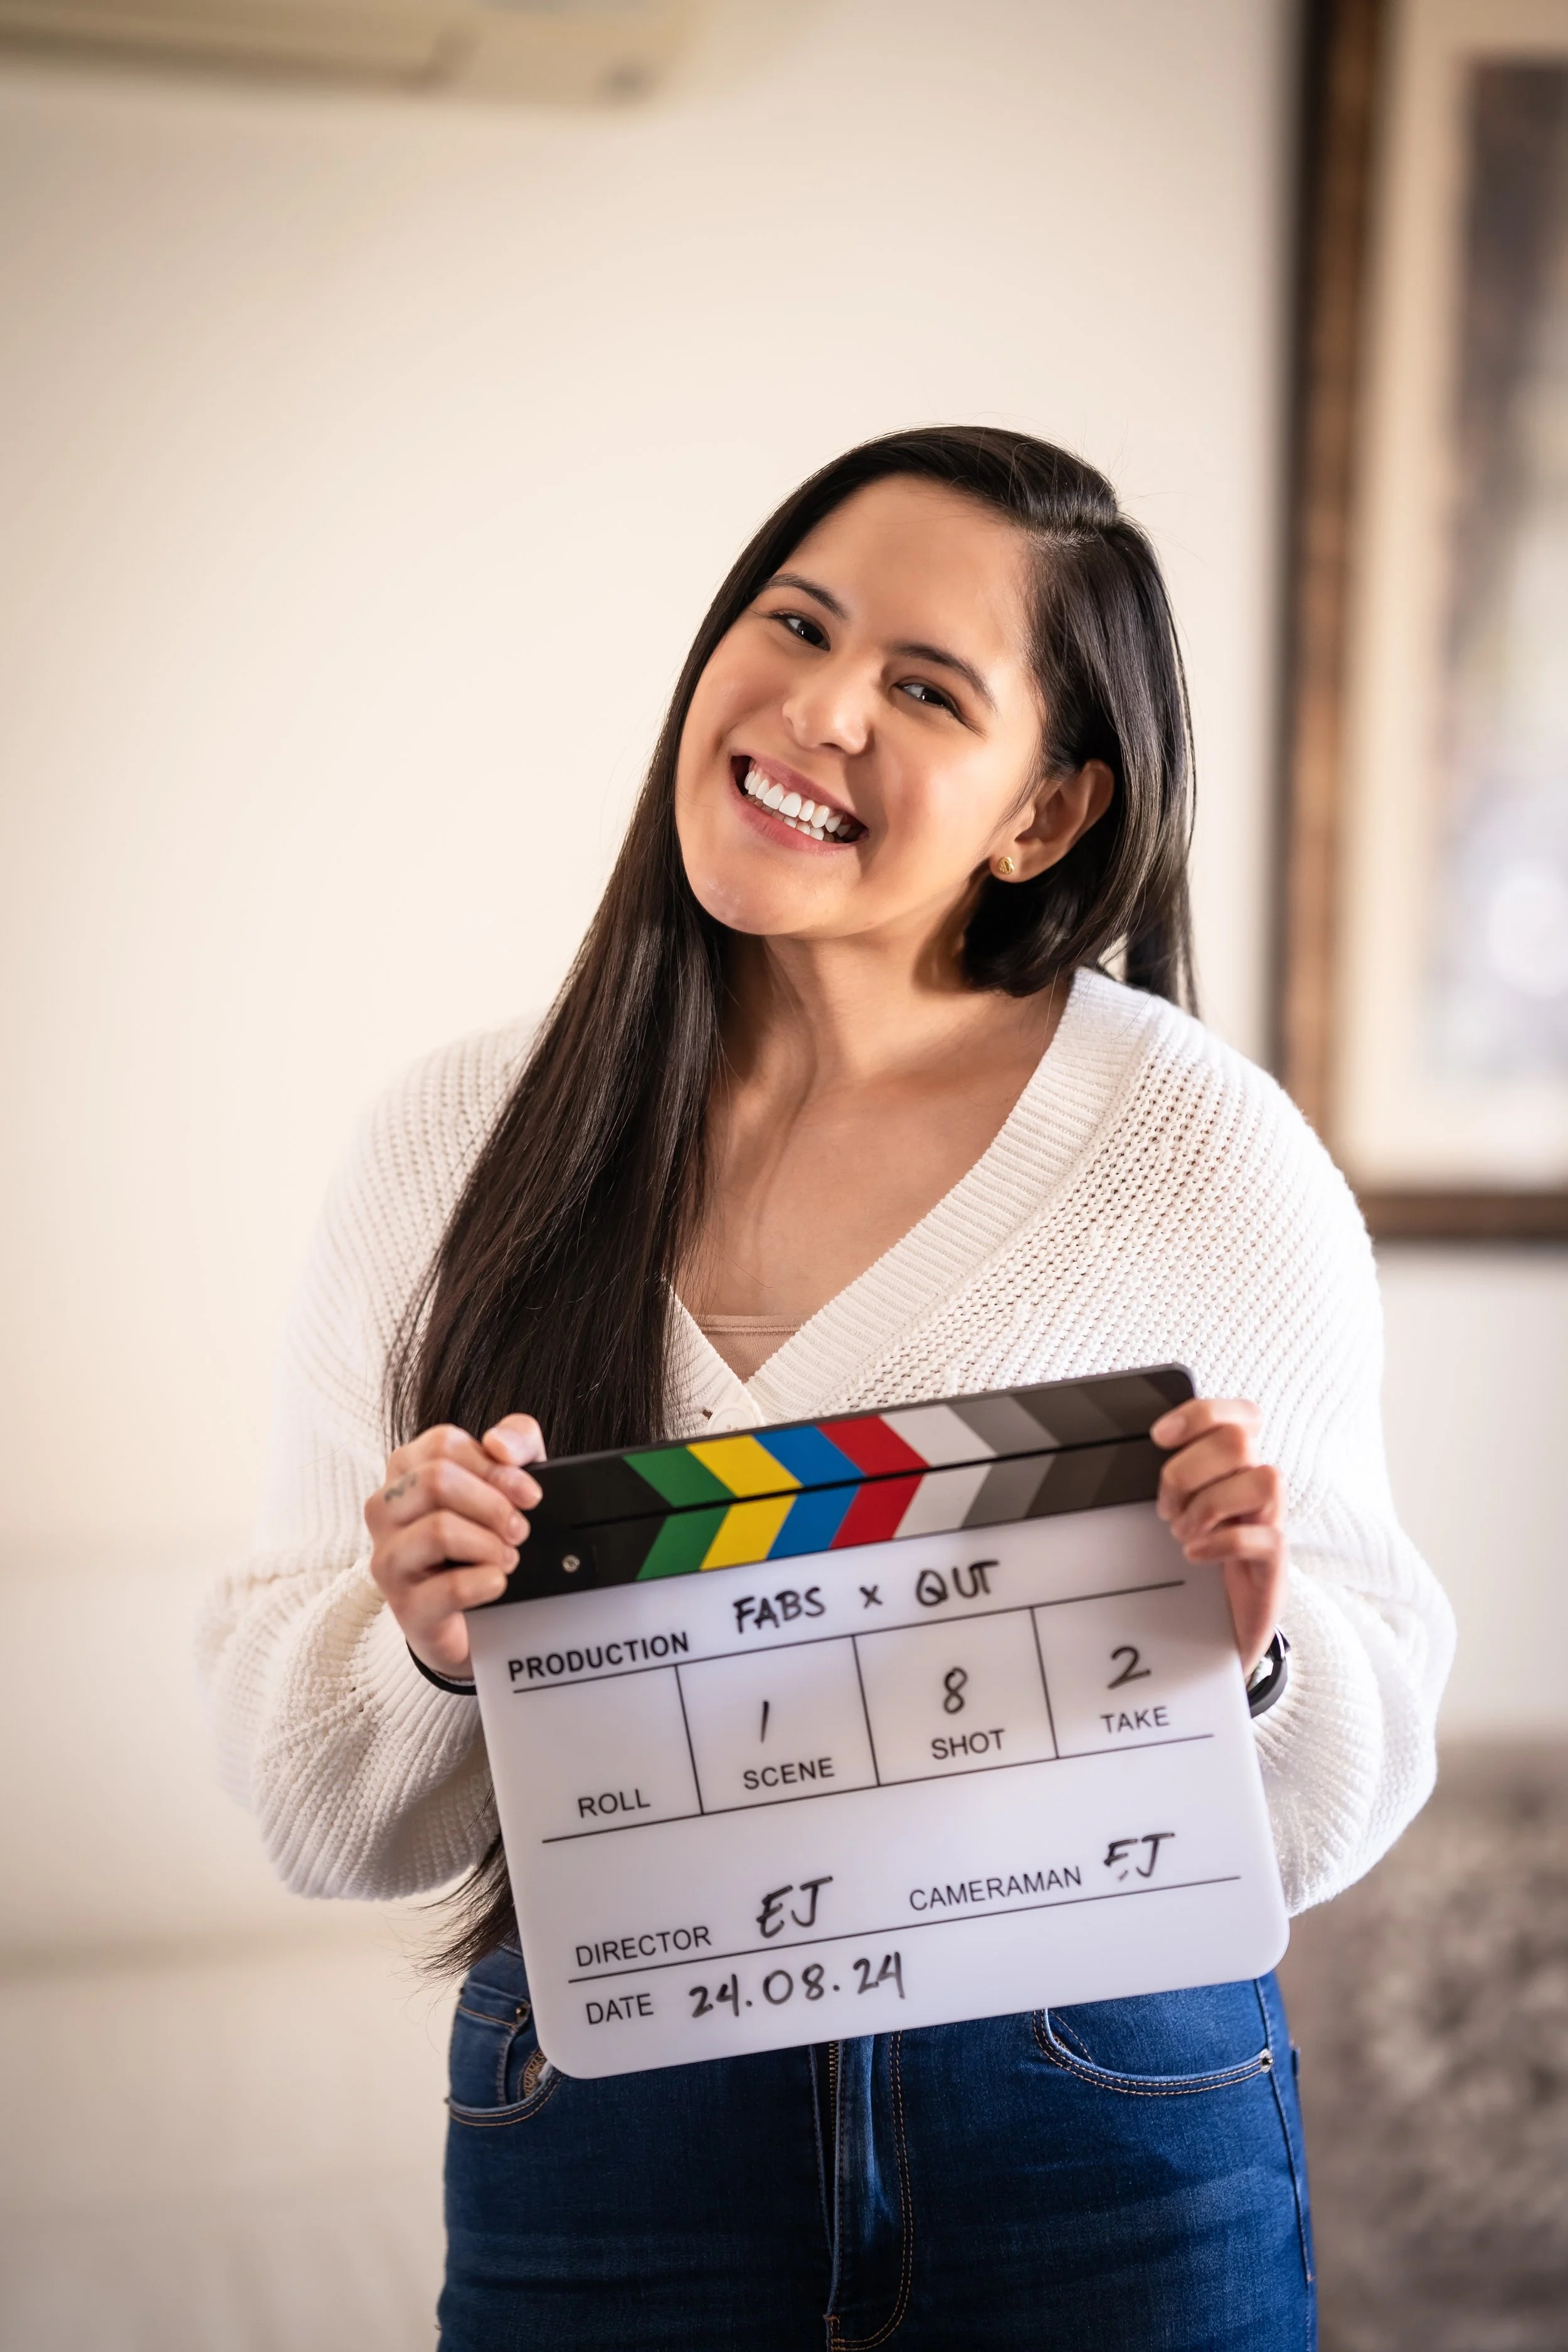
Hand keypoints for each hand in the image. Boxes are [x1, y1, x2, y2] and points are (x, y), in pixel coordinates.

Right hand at [364, 1414, 544, 1680]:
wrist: (473, 1615)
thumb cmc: (483, 1536)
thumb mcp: (508, 1479)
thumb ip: (515, 1441)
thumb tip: (499, 1443)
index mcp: (406, 1470)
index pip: (444, 1445)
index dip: (496, 1468)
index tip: (528, 1495)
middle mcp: (385, 1509)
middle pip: (437, 1480)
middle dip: (494, 1505)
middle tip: (519, 1530)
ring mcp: (389, 1558)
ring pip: (440, 1530)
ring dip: (490, 1545)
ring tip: (506, 1558)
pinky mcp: (404, 1605)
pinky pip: (450, 1586)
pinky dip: (487, 1582)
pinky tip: (495, 1583)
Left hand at [1150, 1398, 1282, 1676]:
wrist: (1216, 1631)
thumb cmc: (1193, 1564)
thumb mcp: (1176, 1515)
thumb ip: (1167, 1484)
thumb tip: (1120, 1458)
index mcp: (1234, 1470)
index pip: (1241, 1416)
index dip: (1202, 1413)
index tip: (1159, 1436)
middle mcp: (1257, 1491)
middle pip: (1239, 1441)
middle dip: (1189, 1469)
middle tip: (1165, 1506)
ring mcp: (1270, 1525)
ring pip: (1264, 1480)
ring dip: (1211, 1503)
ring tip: (1183, 1532)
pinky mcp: (1273, 1564)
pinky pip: (1263, 1537)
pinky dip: (1221, 1542)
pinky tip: (1194, 1554)